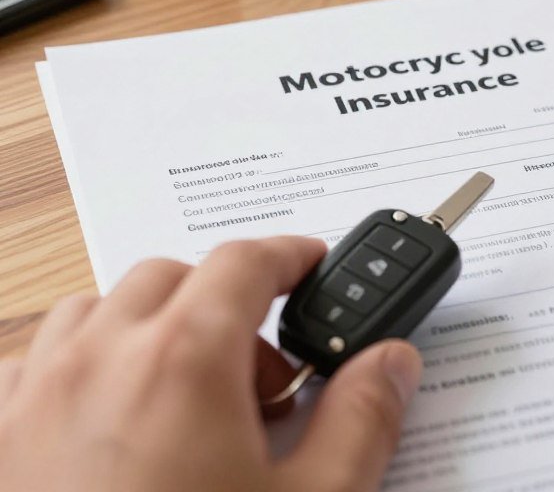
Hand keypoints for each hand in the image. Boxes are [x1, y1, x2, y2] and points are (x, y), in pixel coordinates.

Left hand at [0, 237, 421, 490]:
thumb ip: (362, 421)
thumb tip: (391, 364)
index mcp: (182, 360)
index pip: (246, 262)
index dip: (290, 256)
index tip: (311, 266)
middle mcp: (97, 361)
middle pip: (173, 277)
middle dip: (225, 302)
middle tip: (263, 375)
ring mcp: (30, 402)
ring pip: (97, 312)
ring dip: (149, 328)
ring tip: (186, 395)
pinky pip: (32, 367)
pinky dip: (77, 367)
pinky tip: (107, 424)